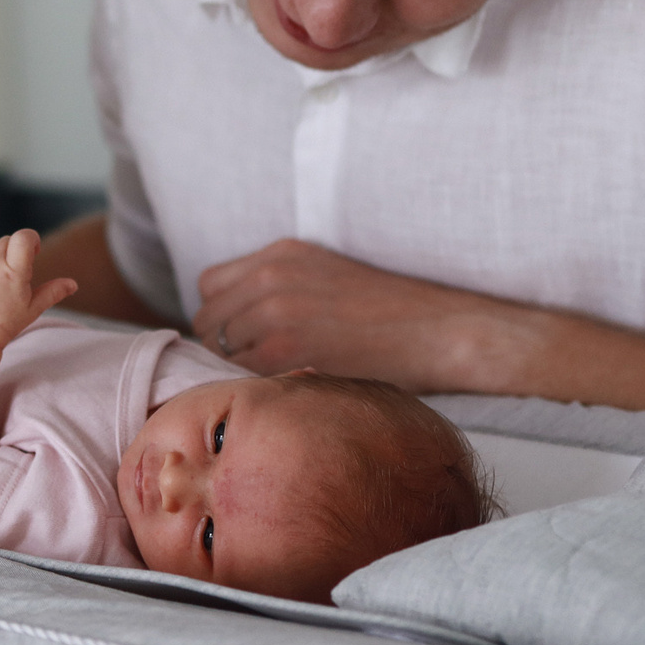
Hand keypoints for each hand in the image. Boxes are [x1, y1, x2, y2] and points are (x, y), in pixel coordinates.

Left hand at [0, 230, 78, 347]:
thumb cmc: (7, 323)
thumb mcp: (34, 308)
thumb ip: (54, 292)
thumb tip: (73, 284)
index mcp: (14, 272)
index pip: (23, 237)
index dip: (31, 239)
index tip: (32, 252)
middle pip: (7, 239)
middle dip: (14, 251)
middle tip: (14, 272)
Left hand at [191, 238, 539, 393]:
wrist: (438, 331)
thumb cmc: (391, 314)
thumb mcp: (326, 276)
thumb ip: (279, 288)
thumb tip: (238, 326)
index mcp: (279, 253)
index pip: (210, 286)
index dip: (223, 316)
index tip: (243, 339)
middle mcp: (268, 275)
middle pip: (206, 320)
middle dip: (224, 346)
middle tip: (259, 370)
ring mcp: (272, 311)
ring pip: (218, 350)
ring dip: (238, 369)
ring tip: (277, 382)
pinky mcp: (283, 349)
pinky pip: (237, 373)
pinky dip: (252, 386)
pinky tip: (286, 391)